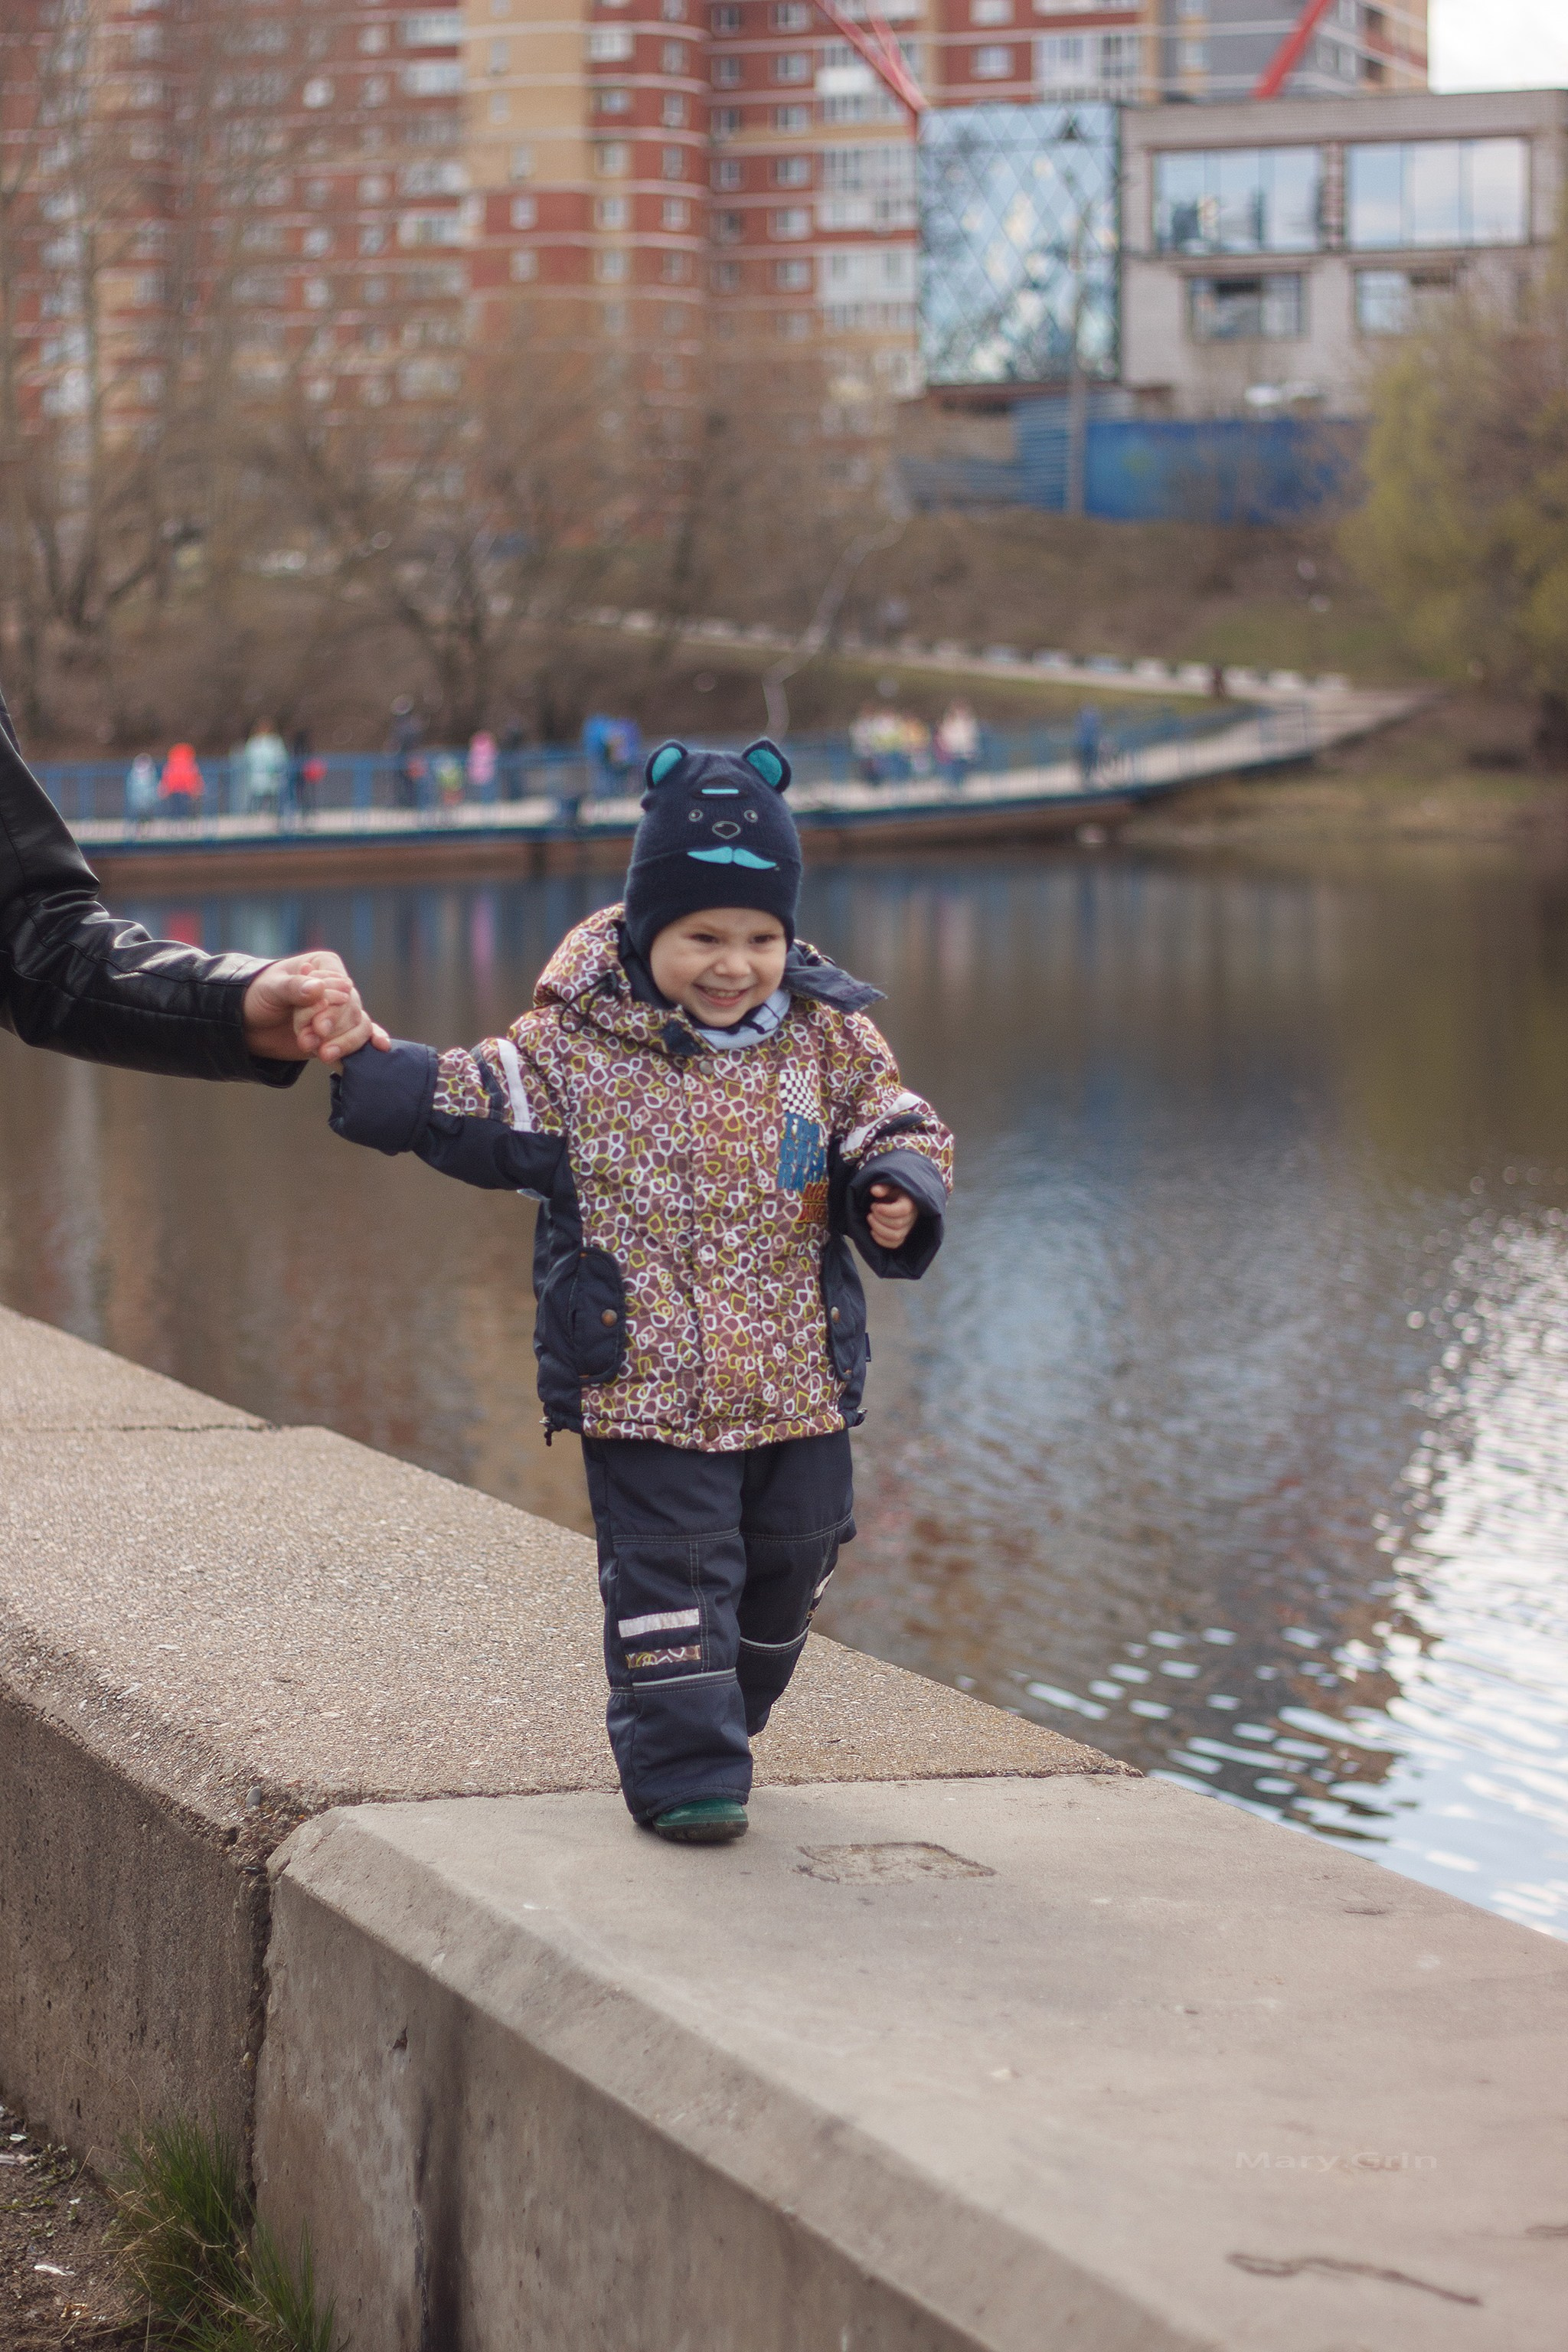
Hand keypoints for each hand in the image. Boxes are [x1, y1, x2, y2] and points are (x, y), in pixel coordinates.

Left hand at [241, 951, 389, 1064]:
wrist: (248, 1023)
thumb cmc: (257, 996)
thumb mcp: (271, 989)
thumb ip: (294, 987)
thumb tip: (318, 988)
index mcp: (324, 965)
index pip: (342, 986)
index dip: (333, 1008)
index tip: (318, 1026)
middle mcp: (337, 986)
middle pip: (352, 1008)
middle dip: (333, 1028)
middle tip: (311, 1041)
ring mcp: (340, 1011)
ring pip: (359, 1025)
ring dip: (343, 1043)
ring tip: (322, 1055)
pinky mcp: (339, 1032)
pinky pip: (361, 1036)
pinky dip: (371, 1040)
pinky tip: (380, 1047)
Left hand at [866, 1180, 916, 1249]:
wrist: (898, 1200)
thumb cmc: (894, 1192)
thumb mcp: (890, 1185)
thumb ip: (883, 1187)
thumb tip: (875, 1190)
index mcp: (910, 1203)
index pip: (903, 1210)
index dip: (887, 1210)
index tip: (875, 1205)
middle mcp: (911, 1217)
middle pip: (897, 1224)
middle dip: (880, 1218)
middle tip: (872, 1209)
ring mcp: (907, 1228)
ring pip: (896, 1236)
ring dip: (879, 1229)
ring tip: (870, 1218)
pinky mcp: (902, 1236)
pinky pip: (894, 1244)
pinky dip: (881, 1240)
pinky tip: (872, 1231)